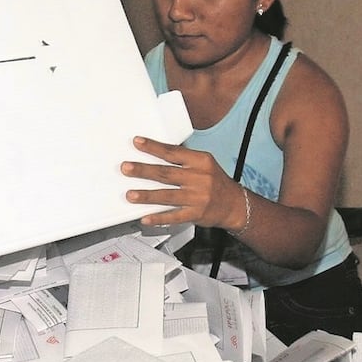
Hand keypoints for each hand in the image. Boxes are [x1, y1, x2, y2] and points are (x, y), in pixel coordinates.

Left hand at [120, 136, 242, 227]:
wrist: (235, 205)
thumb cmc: (216, 182)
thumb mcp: (205, 164)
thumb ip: (184, 160)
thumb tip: (157, 152)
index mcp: (201, 161)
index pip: (173, 152)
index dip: (154, 147)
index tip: (137, 142)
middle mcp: (199, 178)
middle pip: (166, 173)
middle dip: (144, 171)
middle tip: (127, 168)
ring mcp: (198, 197)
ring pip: (167, 196)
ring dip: (147, 195)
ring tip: (131, 194)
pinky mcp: (196, 214)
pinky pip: (174, 216)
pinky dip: (159, 218)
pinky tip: (146, 218)